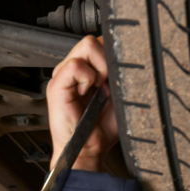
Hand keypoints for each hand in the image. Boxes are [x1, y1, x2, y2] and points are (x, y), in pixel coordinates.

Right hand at [46, 35, 118, 171]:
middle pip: (93, 39)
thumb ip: (121, 75)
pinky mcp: (56, 85)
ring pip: (86, 45)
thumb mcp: (119, 96)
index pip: (100, 42)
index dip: (112, 55)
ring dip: (98, 67)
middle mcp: (73, 71)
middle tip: (107, 85)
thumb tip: (132, 57)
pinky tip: (87, 94)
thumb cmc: (100, 130)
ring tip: (98, 89)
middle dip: (107, 59)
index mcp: (86, 72)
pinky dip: (87, 78)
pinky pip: (75, 65)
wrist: (87, 150)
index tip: (116, 78)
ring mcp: (63, 76)